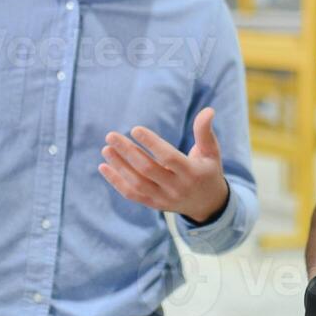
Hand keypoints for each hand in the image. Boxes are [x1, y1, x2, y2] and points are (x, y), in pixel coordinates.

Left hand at [99, 107, 228, 223]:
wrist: (207, 204)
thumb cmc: (208, 171)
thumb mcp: (211, 152)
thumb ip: (205, 132)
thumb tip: (208, 110)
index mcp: (191, 172)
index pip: (169, 158)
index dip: (152, 143)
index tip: (135, 129)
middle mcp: (177, 188)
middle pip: (147, 170)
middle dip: (128, 152)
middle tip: (110, 135)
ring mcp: (164, 198)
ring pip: (137, 184)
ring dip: (119, 166)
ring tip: (106, 149)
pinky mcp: (154, 205)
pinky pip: (132, 195)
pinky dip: (116, 182)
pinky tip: (104, 167)